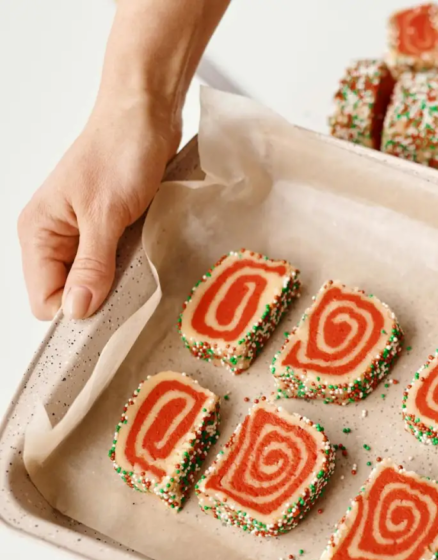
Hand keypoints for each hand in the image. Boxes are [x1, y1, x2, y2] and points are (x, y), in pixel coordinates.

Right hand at [17, 93, 179, 319]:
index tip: (110, 311)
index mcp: (38, 233)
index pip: (45, 299)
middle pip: (70, 295)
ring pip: (94, 281)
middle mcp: (54, 237)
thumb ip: (91, 265)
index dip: (76, 311)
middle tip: (132, 286)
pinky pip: (114, 264)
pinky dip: (131, 267)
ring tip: (141, 266)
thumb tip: (77, 311)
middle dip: (99, 298)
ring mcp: (82, 234)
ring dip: (118, 282)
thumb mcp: (105, 214)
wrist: (145, 117)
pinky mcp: (109, 229)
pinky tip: (146, 257)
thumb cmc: (120, 153)